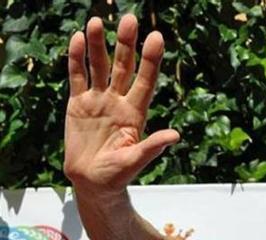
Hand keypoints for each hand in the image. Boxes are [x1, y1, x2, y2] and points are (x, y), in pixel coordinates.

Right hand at [64, 14, 178, 193]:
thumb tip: (176, 136)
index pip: (146, 81)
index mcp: (136, 113)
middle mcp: (119, 101)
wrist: (92, 181)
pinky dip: (77, 58)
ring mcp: (98, 100)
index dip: (151, 60)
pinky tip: (78, 38)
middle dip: (126, 44)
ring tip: (97, 20)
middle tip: (129, 19)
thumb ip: (152, 147)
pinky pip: (77, 76)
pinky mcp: (78, 103)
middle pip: (123, 67)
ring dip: (99, 45)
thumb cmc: (117, 175)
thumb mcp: (135, 161)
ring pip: (99, 66)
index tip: (157, 37)